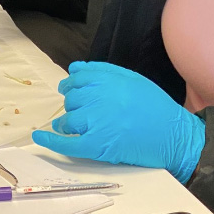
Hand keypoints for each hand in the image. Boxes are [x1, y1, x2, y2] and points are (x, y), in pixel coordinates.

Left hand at [32, 62, 204, 183]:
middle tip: (78, 111)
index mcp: (108, 80)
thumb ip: (102, 72)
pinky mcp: (97, 145)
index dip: (72, 85)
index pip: (78, 78)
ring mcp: (97, 122)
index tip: (69, 89)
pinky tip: (39, 137)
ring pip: (68, 119)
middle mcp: (99, 98)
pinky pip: (67, 143)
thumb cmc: (156, 108)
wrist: (175, 136)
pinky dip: (51, 141)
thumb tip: (74, 68)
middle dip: (72, 105)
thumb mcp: (132, 80)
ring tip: (68, 126)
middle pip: (72, 99)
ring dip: (65, 123)